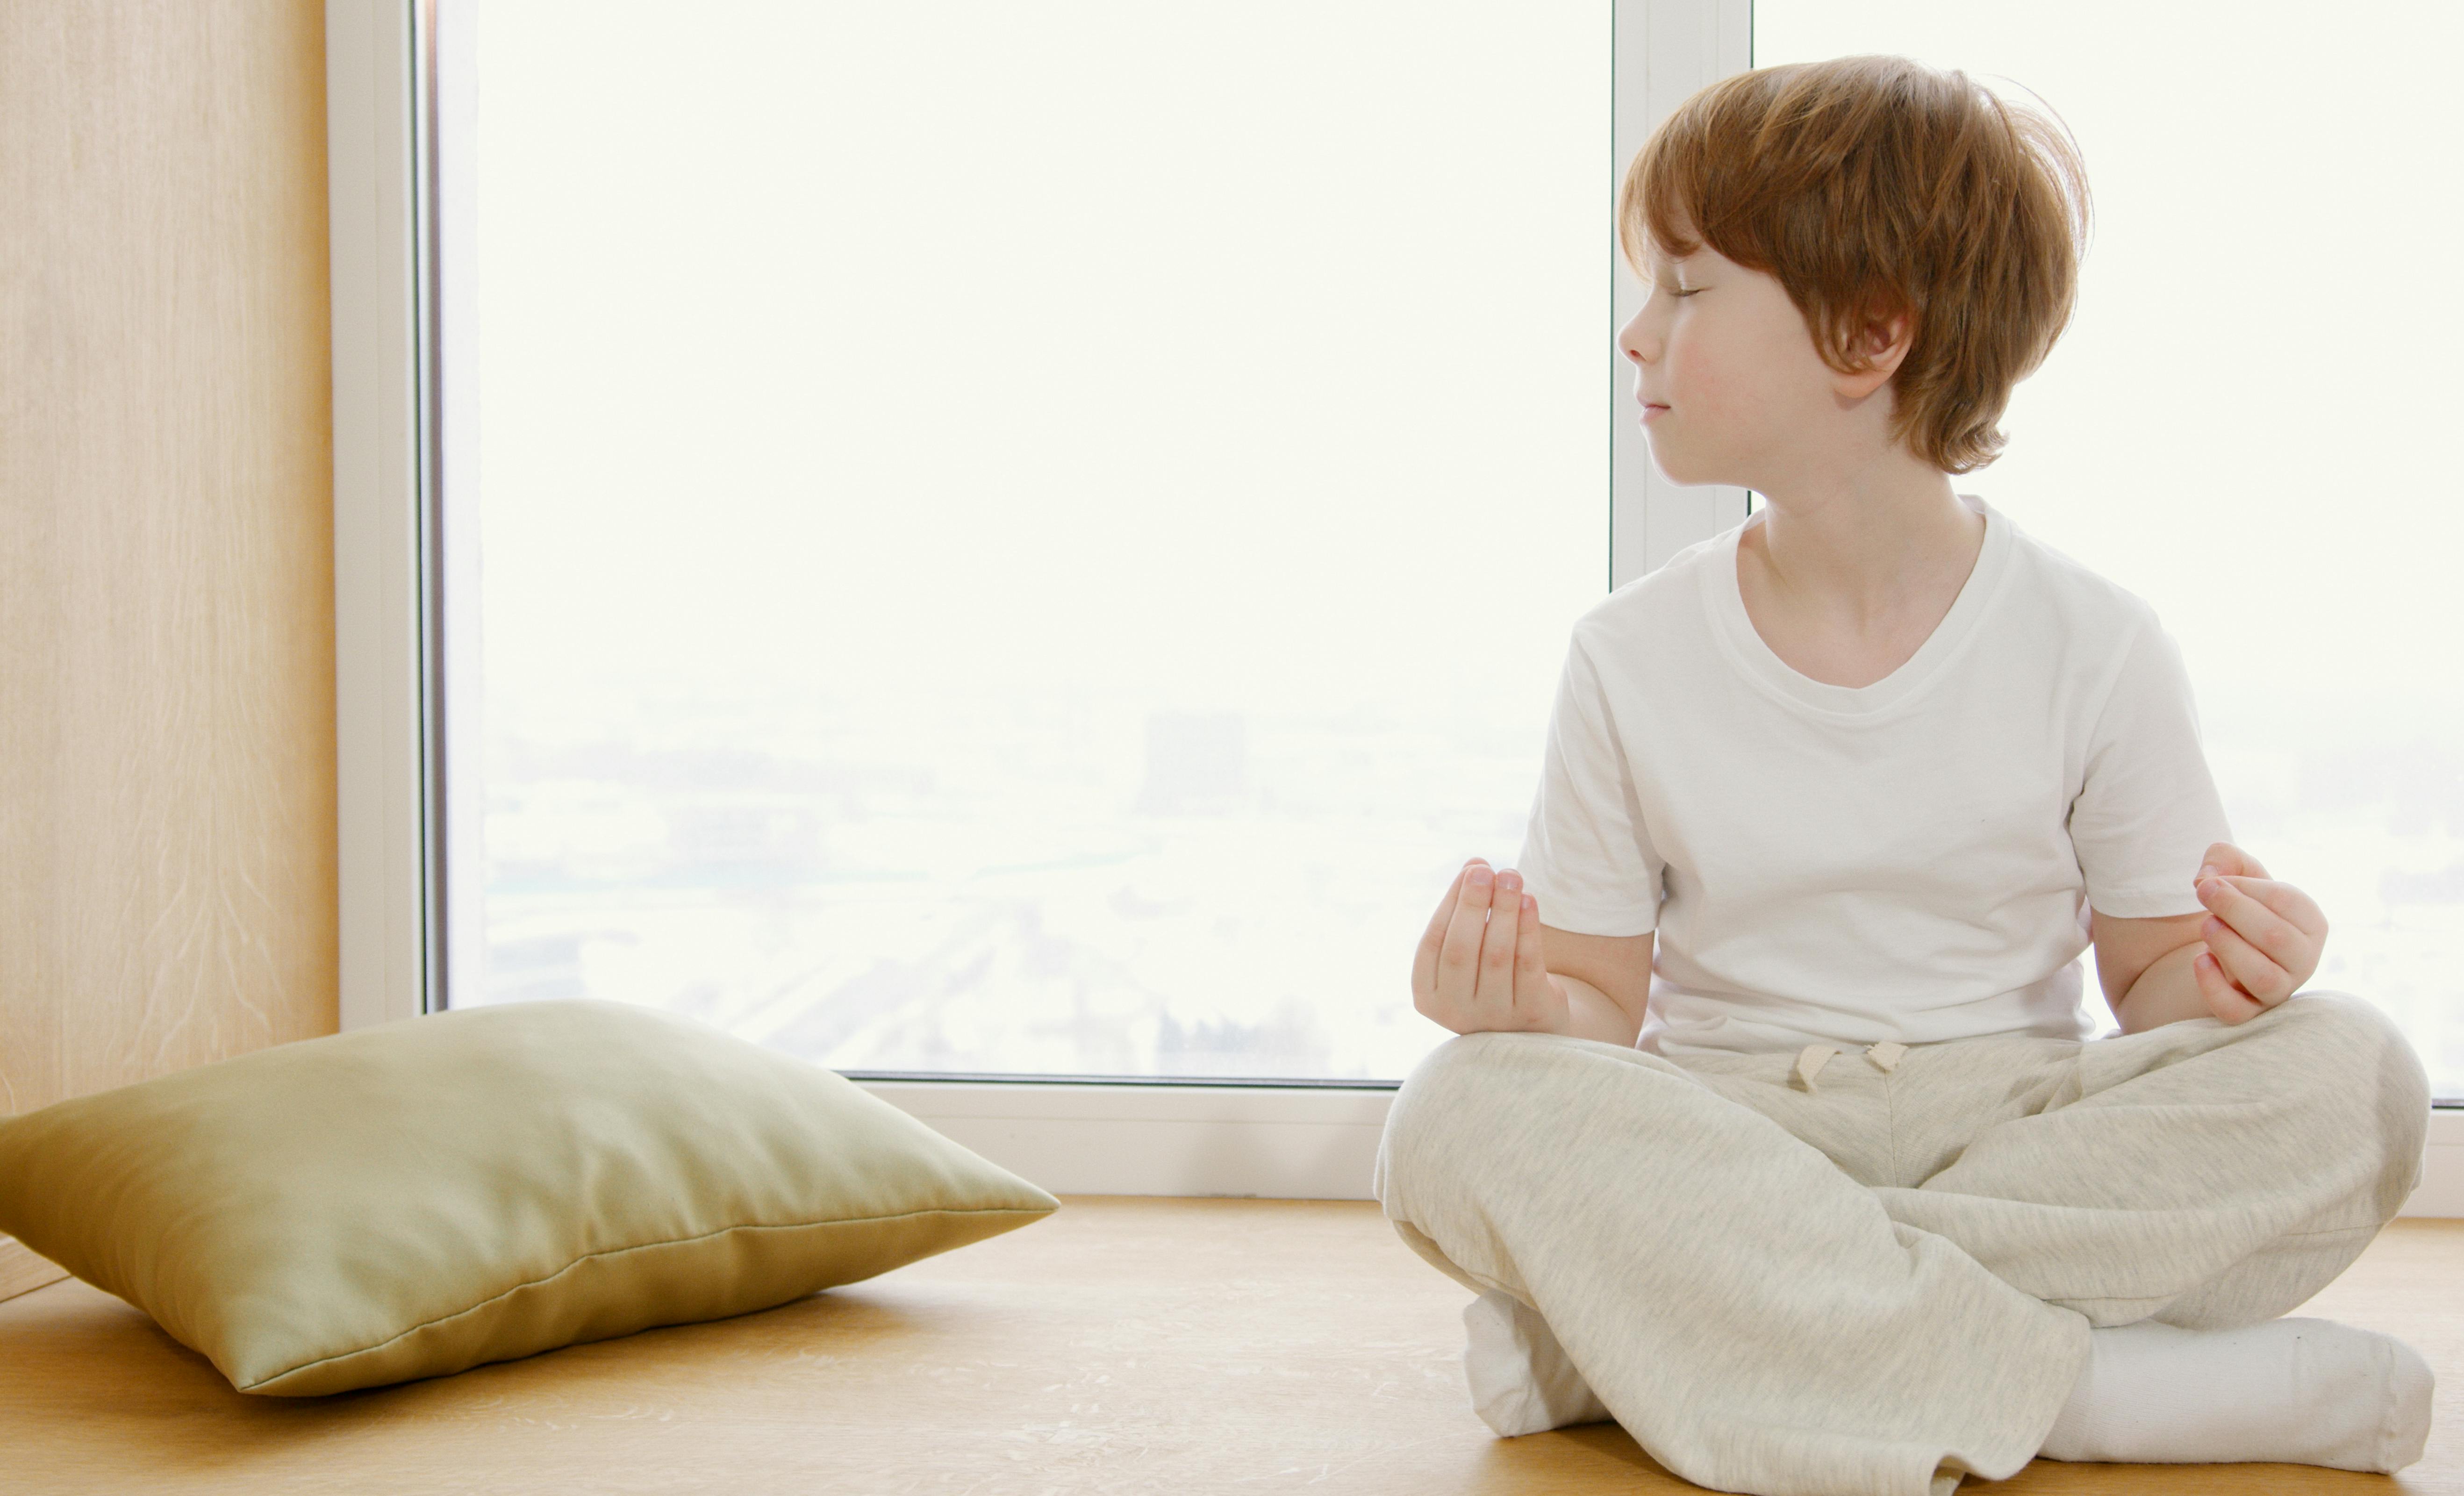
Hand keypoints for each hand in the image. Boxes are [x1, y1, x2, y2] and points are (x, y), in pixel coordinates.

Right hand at [1411, 857, 1571, 1035]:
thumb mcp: (1471, 949)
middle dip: (1473, 904)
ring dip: (1504, 910)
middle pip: (1461, 951)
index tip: (1471, 869)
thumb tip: (1474, 864)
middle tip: (1487, 870)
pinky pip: (1527, 965)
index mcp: (1428, 995)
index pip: (1432, 943)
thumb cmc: (1489, 976)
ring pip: (1496, 955)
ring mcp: (1492, 1018)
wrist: (1531, 1023)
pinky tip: (1530, 901)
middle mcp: (1455, 1012)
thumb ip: (1465, 910)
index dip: (1451, 903)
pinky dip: (1528, 929)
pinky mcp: (1530, 1016)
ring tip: (1512, 876)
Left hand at [2189, 841, 2327, 1023]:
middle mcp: (2303, 959)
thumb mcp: (2235, 872)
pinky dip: (2213, 987)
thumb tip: (2208, 878)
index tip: (2213, 880)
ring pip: (2264, 978)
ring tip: (2207, 926)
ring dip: (2228, 947)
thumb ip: (2224, 857)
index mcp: (2310, 922)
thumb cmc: (2239, 906)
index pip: (2287, 901)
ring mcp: (2280, 989)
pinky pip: (2237, 1012)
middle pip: (2277, 939)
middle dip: (2234, 911)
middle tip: (2204, 894)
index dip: (2244, 887)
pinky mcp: (2251, 1013)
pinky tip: (2200, 960)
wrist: (2225, 946)